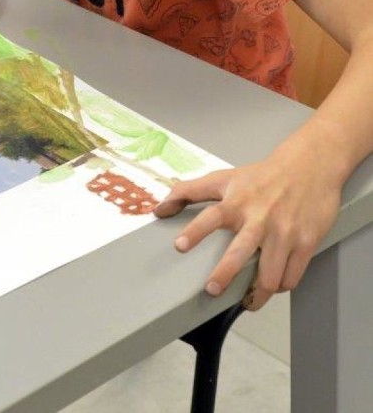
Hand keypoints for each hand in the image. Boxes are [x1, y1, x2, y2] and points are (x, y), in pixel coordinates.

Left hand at [153, 151, 340, 310]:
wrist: (309, 167)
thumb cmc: (262, 176)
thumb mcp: (224, 178)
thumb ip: (189, 192)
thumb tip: (159, 209)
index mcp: (237, 201)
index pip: (212, 216)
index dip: (195, 231)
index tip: (180, 246)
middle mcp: (259, 218)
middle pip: (240, 252)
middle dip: (224, 275)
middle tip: (211, 290)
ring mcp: (284, 233)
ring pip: (270, 277)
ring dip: (258, 295)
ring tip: (248, 301)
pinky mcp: (306, 243)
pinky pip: (291, 278)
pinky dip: (280, 287)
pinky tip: (273, 286)